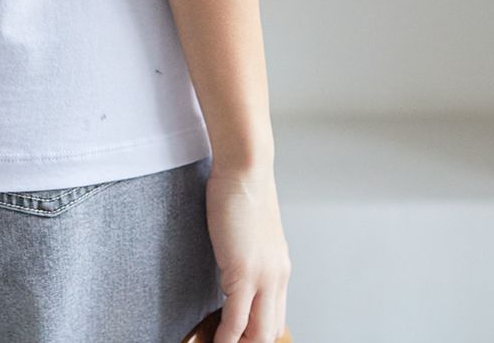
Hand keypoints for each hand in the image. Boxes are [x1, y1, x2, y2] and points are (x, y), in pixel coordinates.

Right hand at [206, 162, 291, 342]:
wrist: (245, 167)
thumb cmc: (243, 188)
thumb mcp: (252, 230)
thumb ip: (249, 252)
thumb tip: (234, 264)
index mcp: (279, 268)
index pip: (274, 316)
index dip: (256, 332)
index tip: (238, 336)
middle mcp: (277, 277)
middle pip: (270, 331)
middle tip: (226, 341)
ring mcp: (263, 277)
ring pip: (258, 332)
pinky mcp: (243, 272)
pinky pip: (236, 320)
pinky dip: (226, 337)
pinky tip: (214, 339)